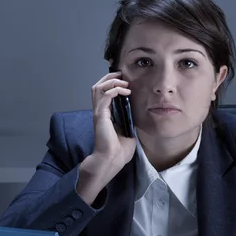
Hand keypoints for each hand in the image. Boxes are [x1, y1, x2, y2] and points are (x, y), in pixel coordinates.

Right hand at [76, 71, 136, 204]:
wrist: (111, 160)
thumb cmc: (118, 151)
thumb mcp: (129, 132)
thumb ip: (130, 122)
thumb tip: (138, 116)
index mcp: (105, 115)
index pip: (104, 93)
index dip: (112, 84)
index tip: (125, 82)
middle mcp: (100, 112)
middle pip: (97, 87)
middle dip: (109, 78)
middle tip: (122, 75)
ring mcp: (98, 113)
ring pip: (97, 88)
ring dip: (111, 81)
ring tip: (123, 82)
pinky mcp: (100, 116)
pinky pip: (105, 96)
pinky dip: (115, 90)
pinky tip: (125, 91)